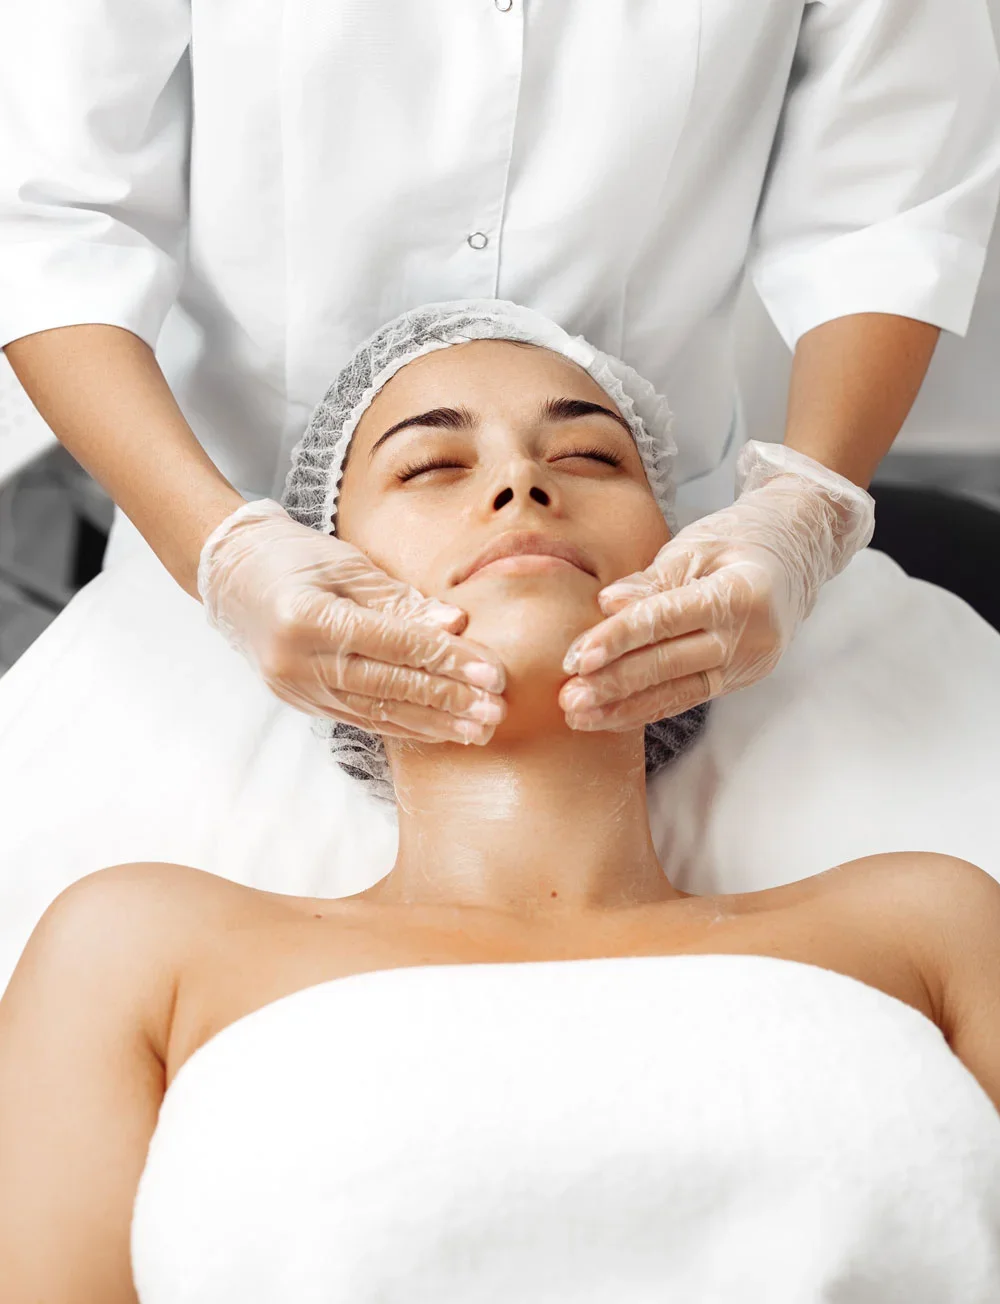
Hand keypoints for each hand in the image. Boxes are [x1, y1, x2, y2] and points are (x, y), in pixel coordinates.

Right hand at [197, 499, 506, 743]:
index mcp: (308, 617)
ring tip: (479, 730)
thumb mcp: (346, 564)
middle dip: (448, 701)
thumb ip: (400, 599)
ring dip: (433, 724)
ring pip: (377, 712)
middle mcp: (299, 661)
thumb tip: (455, 624)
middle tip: (495, 711)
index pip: (393, 644)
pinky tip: (440, 732)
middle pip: (388, 686)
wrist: (229, 577)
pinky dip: (404, 725)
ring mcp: (298, 688)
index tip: (492, 673)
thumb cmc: (291, 558)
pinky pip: (361, 718)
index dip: (447, 661)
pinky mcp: (302, 702)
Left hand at [558, 441, 874, 730]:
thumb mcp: (697, 545)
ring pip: (678, 692)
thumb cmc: (741, 537)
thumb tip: (608, 604)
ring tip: (579, 716)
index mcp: (740, 592)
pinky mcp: (742, 678)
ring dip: (624, 707)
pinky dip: (648, 707)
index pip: (666, 621)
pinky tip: (611, 717)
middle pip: (670, 665)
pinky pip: (689, 696)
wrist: (799, 550)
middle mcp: (750, 636)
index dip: (618, 641)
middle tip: (569, 699)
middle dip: (614, 684)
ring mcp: (749, 663)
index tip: (577, 658)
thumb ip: (652, 580)